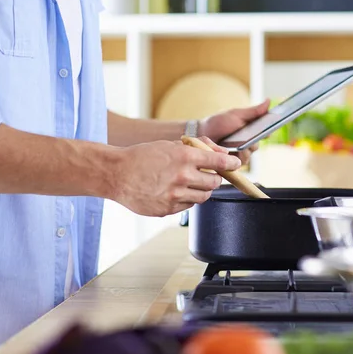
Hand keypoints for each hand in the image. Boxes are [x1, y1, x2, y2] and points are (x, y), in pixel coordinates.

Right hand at [111, 139, 240, 216]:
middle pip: (214, 182)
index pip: (219, 162)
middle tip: (208, 174)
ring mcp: (175, 195)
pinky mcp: (168, 209)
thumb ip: (198, 147)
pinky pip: (188, 206)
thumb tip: (222, 153)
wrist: (116, 174)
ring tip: (189, 182)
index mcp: (184, 157)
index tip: (236, 165)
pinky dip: (187, 199)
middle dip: (214, 178)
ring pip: (204, 196)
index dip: (231, 164)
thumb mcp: (170, 144)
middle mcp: (182, 177)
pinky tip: (175, 191)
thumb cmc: (142, 156)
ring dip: (202, 189)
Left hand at [199, 99, 269, 164]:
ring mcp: (241, 153)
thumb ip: (253, 111)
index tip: (268, 131)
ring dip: (242, 149)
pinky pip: (240, 162)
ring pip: (248, 154)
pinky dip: (235, 156)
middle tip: (247, 137)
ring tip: (235, 143)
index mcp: (251, 130)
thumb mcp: (236, 114)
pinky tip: (229, 150)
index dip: (268, 131)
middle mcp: (248, 143)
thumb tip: (268, 101)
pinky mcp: (234, 162)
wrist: (202, 133)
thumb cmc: (219, 122)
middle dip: (251, 141)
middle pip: (256, 145)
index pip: (265, 132)